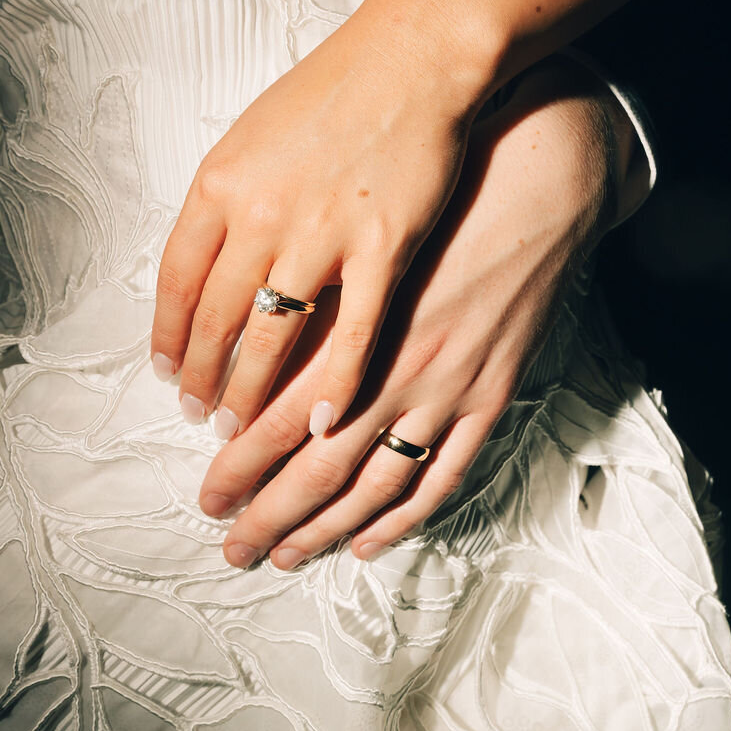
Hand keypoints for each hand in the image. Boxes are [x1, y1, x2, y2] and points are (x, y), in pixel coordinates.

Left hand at [150, 0, 487, 445]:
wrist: (416, 57)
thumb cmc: (336, 89)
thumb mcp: (255, 132)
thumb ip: (227, 196)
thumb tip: (204, 258)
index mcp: (221, 183)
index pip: (176, 280)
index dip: (167, 336)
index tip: (166, 372)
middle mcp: (262, 214)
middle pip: (216, 319)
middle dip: (201, 378)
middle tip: (197, 417)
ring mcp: (322, 235)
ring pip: (272, 337)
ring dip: (251, 392)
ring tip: (241, 429)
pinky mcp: (383, 249)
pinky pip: (353, 335)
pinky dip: (334, 383)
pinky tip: (319, 420)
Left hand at [196, 56, 639, 569]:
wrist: (525, 177)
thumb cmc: (426, 199)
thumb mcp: (351, 240)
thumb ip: (305, 304)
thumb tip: (245, 359)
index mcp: (350, 329)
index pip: (276, 421)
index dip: (238, 466)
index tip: (205, 497)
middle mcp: (394, 372)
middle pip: (317, 468)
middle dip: (266, 513)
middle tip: (231, 545)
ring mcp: (447, 391)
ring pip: (375, 485)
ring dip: (326, 528)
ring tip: (286, 554)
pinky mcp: (490, 396)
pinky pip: (441, 477)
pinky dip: (403, 519)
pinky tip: (368, 544)